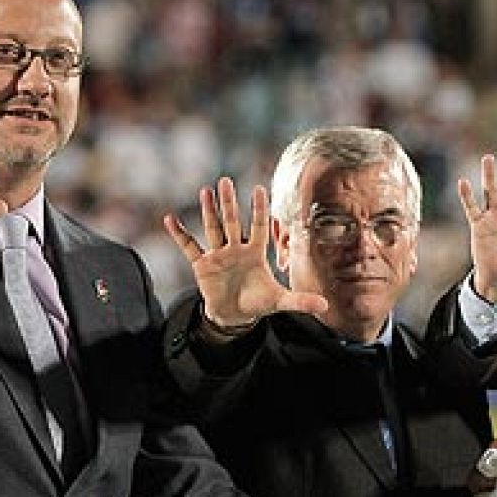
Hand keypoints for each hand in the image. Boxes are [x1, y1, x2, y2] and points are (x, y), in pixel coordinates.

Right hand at [163, 177, 327, 330]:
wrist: (235, 315)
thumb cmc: (258, 302)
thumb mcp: (280, 301)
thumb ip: (301, 301)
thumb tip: (326, 307)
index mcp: (255, 253)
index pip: (257, 226)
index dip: (258, 209)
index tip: (259, 188)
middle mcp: (236, 249)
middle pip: (232, 222)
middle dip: (229, 203)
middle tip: (226, 180)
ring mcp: (218, 255)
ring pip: (212, 229)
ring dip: (208, 211)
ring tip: (205, 191)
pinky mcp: (202, 265)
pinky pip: (189, 247)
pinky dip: (179, 235)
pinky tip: (169, 219)